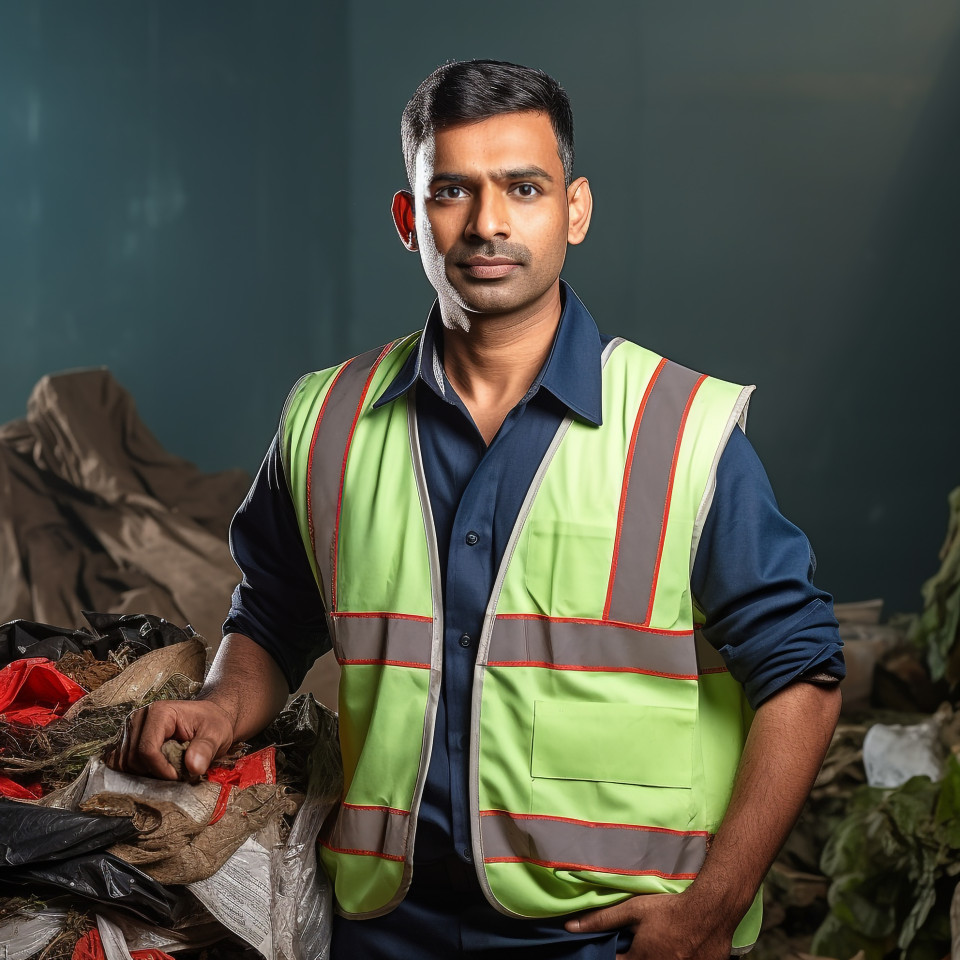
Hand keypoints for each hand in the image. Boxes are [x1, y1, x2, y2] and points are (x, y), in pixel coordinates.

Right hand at [105, 698, 236, 780]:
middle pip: (133, 759)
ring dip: (145, 773)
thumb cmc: (212, 723)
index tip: (180, 776)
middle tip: (177, 773)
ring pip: (125, 763)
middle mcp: (139, 719)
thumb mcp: (217, 734)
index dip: (161, 769)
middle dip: (154, 772)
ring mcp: (131, 730)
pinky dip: (135, 772)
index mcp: (160, 713)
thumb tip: (193, 767)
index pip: (147, 749)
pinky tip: (153, 770)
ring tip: (168, 769)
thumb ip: (206, 749)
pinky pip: (120, 763)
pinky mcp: (128, 741)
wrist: (209, 719)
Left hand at [565, 889, 736, 959]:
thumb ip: (602, 920)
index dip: (613, 956)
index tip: (617, 949)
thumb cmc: (669, 910)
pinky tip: (676, 950)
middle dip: (635, 957)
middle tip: (641, 944)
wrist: (710, 912)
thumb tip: (570, 927)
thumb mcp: (634, 910)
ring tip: (660, 944)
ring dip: (654, 958)